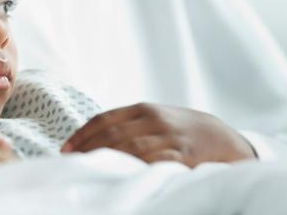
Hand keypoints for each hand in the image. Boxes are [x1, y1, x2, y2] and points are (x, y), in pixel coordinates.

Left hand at [61, 103, 255, 166]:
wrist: (221, 137)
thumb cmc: (179, 129)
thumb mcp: (153, 118)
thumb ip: (126, 125)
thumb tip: (89, 139)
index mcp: (143, 109)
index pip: (104, 120)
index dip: (82, 135)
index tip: (66, 150)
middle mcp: (154, 120)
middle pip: (113, 135)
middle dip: (89, 150)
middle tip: (72, 164)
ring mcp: (169, 137)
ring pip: (131, 149)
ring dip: (107, 160)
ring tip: (90, 172)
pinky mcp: (184, 156)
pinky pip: (155, 162)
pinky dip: (136, 169)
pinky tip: (121, 176)